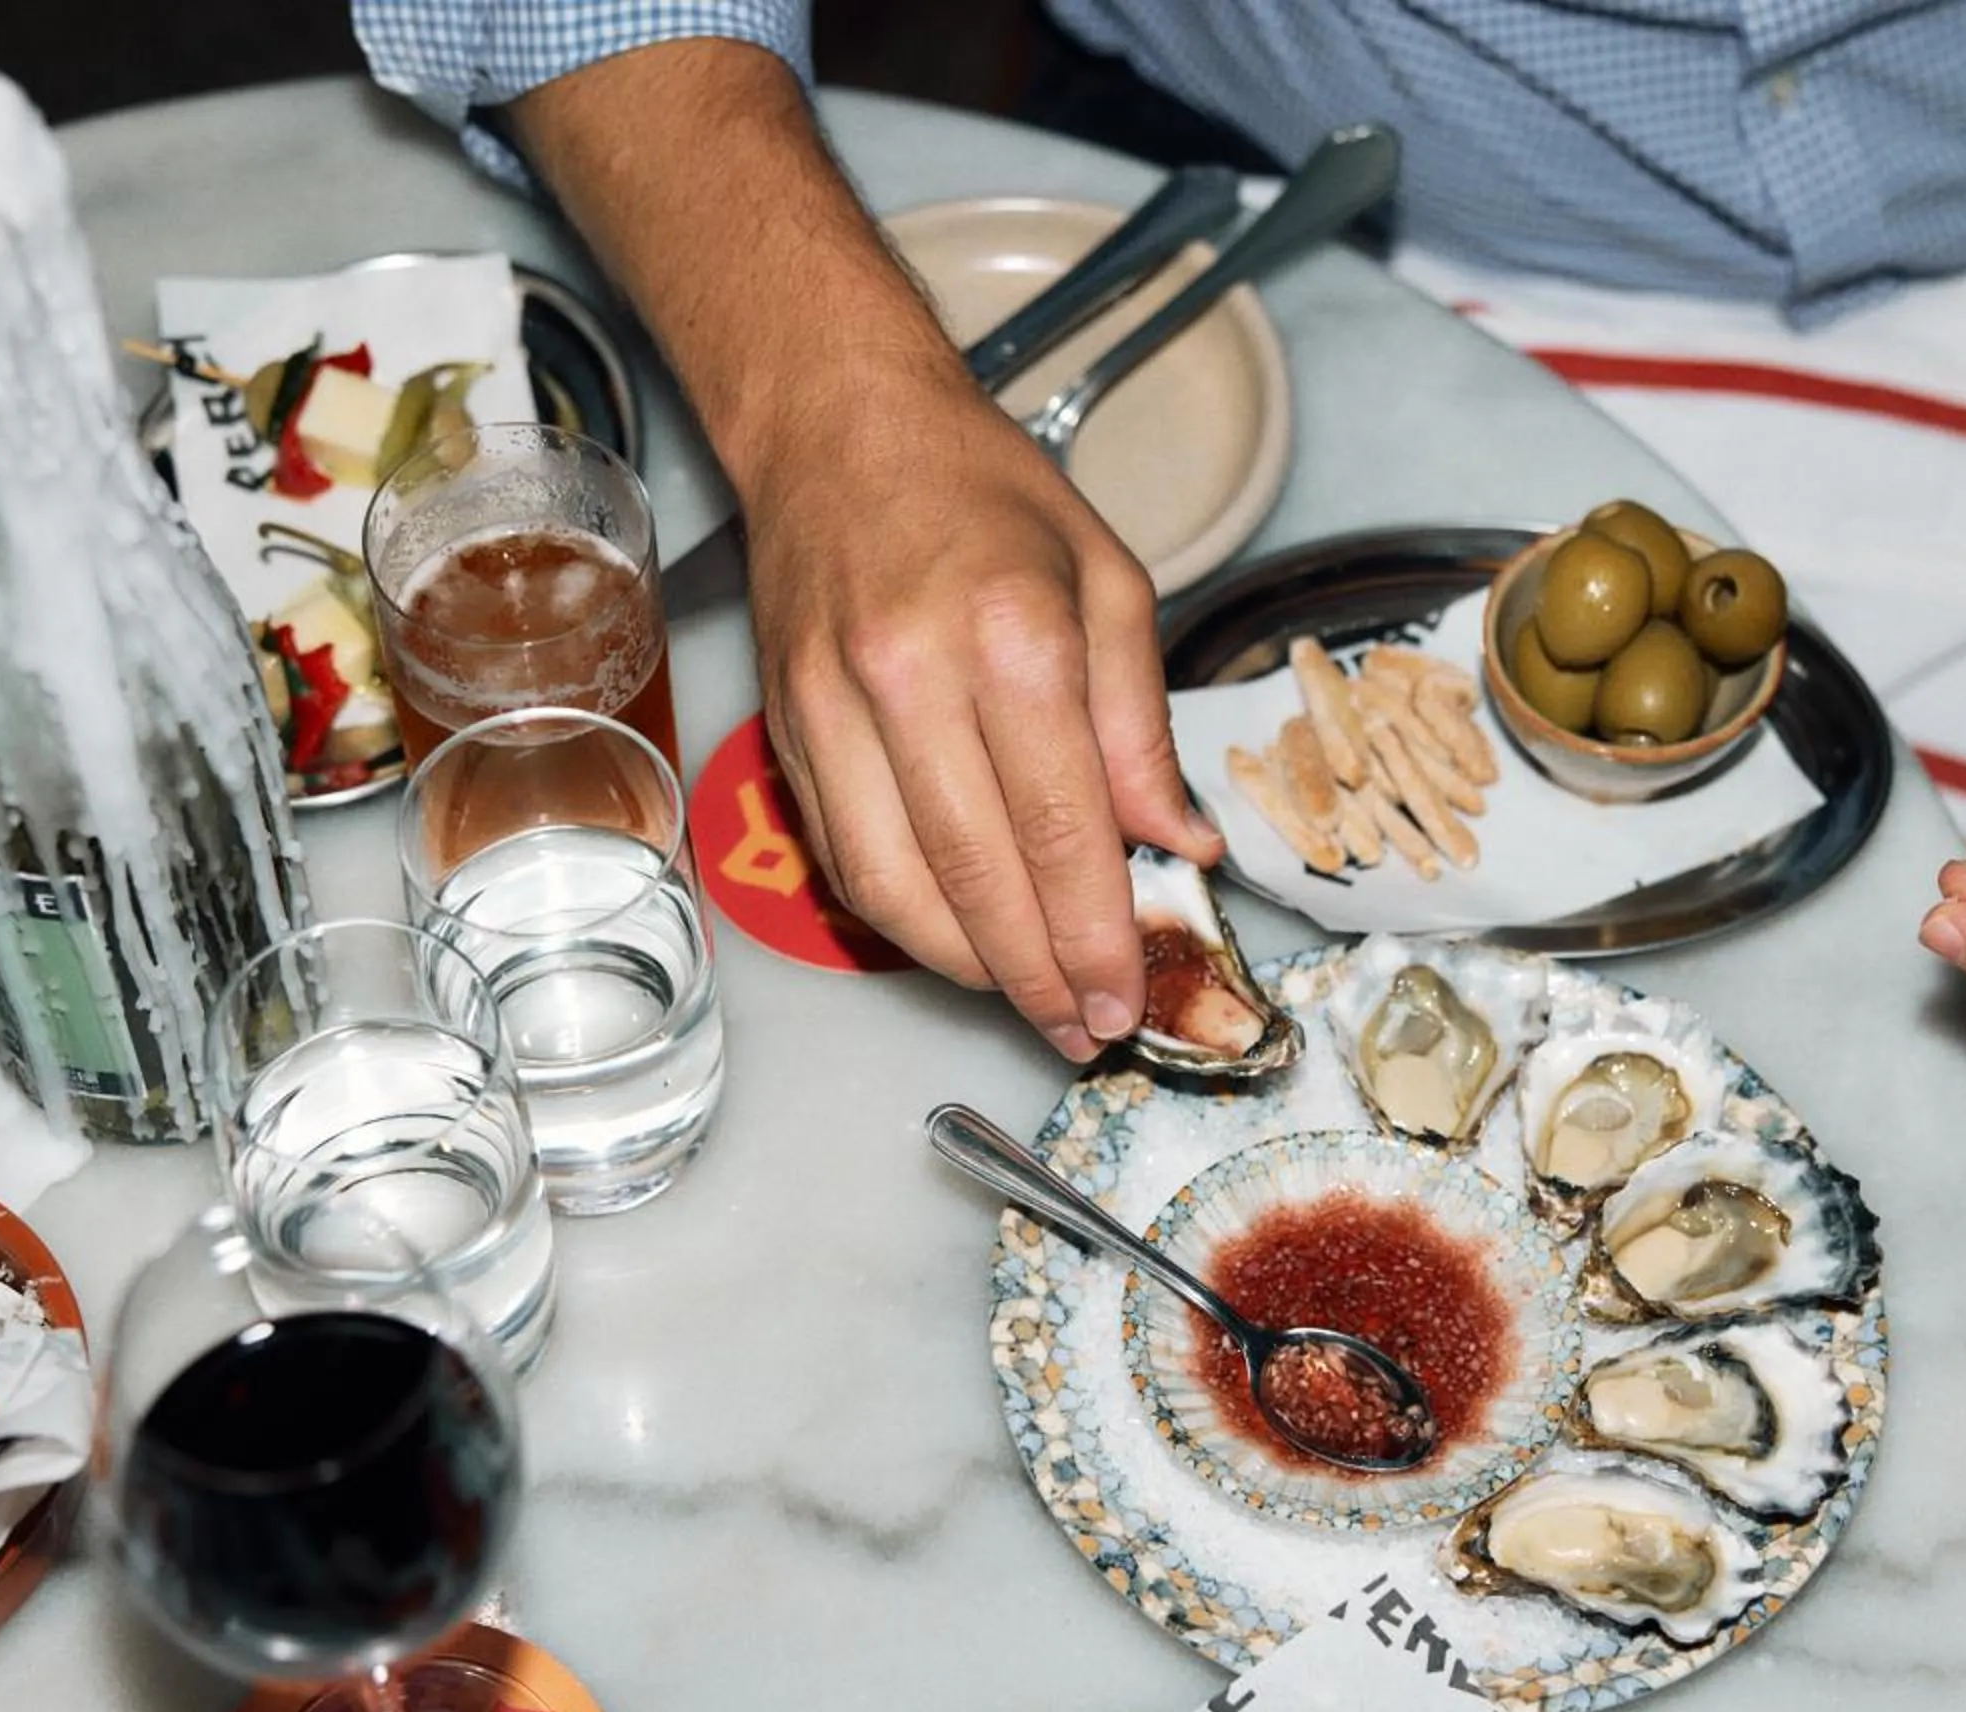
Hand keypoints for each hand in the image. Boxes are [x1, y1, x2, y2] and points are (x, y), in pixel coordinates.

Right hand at [739, 352, 1222, 1058]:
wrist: (836, 428)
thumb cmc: (984, 494)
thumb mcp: (1107, 580)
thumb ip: (1142, 724)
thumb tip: (1179, 846)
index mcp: (1012, 631)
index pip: (1061, 825)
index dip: (1094, 931)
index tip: (1124, 995)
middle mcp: (911, 675)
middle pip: (978, 876)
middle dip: (1038, 976)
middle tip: (1085, 1030)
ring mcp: (832, 708)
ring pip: (897, 888)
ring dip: (967, 970)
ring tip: (1028, 1003)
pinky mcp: (786, 732)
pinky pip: (847, 860)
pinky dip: (905, 922)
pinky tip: (960, 946)